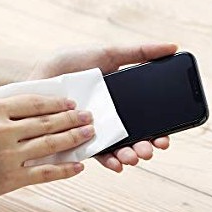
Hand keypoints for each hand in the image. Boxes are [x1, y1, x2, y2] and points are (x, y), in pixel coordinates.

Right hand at [0, 94, 92, 207]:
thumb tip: (28, 113)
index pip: (34, 101)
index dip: (57, 101)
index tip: (72, 102)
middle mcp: (2, 130)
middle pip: (48, 122)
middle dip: (73, 118)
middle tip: (90, 116)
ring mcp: (7, 156)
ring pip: (51, 145)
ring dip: (74, 139)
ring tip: (90, 135)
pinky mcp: (8, 180)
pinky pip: (45, 173)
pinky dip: (65, 170)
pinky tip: (79, 166)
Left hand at [29, 42, 177, 171]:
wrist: (37, 77)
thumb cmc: (70, 64)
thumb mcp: (107, 54)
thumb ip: (139, 52)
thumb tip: (174, 47)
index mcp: (122, 101)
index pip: (147, 120)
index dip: (160, 131)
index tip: (166, 137)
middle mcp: (111, 120)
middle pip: (136, 138)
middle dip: (147, 147)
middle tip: (151, 149)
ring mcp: (95, 133)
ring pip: (119, 150)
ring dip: (131, 156)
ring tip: (135, 157)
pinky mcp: (77, 144)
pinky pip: (96, 156)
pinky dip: (109, 162)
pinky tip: (118, 164)